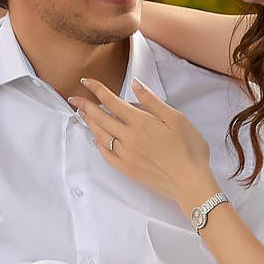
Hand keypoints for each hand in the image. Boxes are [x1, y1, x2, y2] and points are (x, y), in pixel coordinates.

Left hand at [71, 77, 216, 204]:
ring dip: (89, 123)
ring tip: (82, 114)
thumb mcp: (176, 118)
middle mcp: (128, 137)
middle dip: (85, 106)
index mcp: (141, 122)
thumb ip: (152, 101)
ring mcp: (125, 155)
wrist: (190, 182)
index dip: (97, 90)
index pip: (112, 101)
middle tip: (74, 98)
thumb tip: (135, 84)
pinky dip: (98, 144)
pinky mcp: (127, 169)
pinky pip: (106, 154)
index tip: (85, 82)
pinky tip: (96, 138)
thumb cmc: (189, 149)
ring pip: (100, 135)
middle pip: (100, 118)